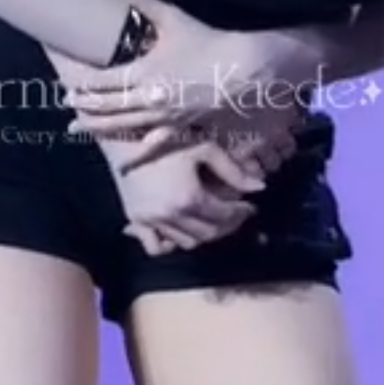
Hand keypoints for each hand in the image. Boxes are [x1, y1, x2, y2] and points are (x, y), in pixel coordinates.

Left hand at [72, 0, 309, 142]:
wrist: (243, 68)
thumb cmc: (207, 41)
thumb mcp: (171, 17)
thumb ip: (141, 1)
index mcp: (143, 73)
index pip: (102, 82)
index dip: (82, 85)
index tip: (65, 86)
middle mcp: (149, 99)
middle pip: (107, 106)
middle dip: (84, 106)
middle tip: (66, 105)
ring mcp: (164, 118)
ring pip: (123, 125)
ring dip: (98, 126)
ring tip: (78, 127)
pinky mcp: (181, 129)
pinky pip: (154, 146)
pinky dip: (136, 157)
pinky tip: (123, 168)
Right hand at [105, 137, 264, 255]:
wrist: (124, 138)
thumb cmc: (166, 139)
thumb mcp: (202, 148)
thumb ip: (232, 169)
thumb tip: (260, 187)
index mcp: (190, 198)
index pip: (225, 215)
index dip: (241, 212)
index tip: (249, 206)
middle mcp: (172, 216)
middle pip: (209, 233)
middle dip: (227, 225)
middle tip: (235, 213)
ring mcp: (152, 222)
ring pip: (187, 242)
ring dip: (204, 234)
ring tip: (211, 219)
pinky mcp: (137, 221)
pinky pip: (157, 246)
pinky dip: (171, 244)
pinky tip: (180, 231)